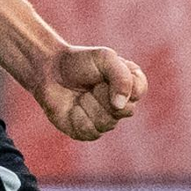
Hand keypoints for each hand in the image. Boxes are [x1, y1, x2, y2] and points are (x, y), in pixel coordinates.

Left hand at [32, 46, 147, 141]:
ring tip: (81, 94)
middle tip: (92, 83)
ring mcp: (105, 119)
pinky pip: (90, 131)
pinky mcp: (88, 132)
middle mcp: (121, 104)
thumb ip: (121, 77)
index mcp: (130, 84)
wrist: (51, 71)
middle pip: (125, 111)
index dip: (122, 84)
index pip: (138, 91)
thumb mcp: (105, 58)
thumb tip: (121, 105)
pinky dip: (78, 116)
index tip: (105, 74)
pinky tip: (73, 107)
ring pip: (107, 123)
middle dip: (103, 94)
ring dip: (89, 104)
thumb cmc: (80, 62)